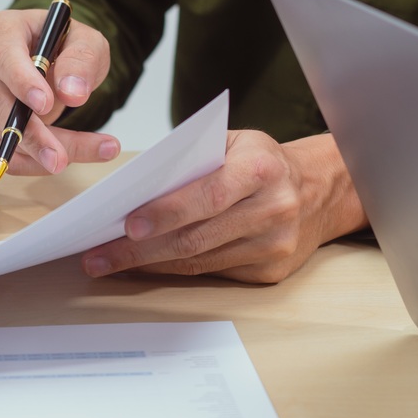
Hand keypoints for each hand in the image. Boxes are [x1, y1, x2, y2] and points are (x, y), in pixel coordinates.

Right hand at [0, 9, 121, 175]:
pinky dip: (27, 163)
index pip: (5, 56)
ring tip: (72, 157)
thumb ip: (82, 62)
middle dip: (32, 135)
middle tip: (60, 156)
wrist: (52, 62)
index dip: (23, 82)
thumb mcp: (87, 44)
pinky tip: (53, 161)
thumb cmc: (63, 48)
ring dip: (36, 153)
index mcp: (2, 30)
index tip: (44, 104)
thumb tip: (72, 91)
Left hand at [80, 131, 364, 284]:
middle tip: (99, 255)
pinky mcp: (270, 271)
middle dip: (141, 249)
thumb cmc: (262, 162)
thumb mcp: (233, 143)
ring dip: (149, 264)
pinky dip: (174, 270)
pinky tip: (145, 265)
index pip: (208, 195)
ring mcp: (274, 245)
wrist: (318, 191)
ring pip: (200, 261)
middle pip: (197, 237)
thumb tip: (135, 189)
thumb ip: (191, 161)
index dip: (167, 212)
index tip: (128, 225)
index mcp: (261, 168)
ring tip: (109, 263)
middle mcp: (273, 209)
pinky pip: (212, 274)